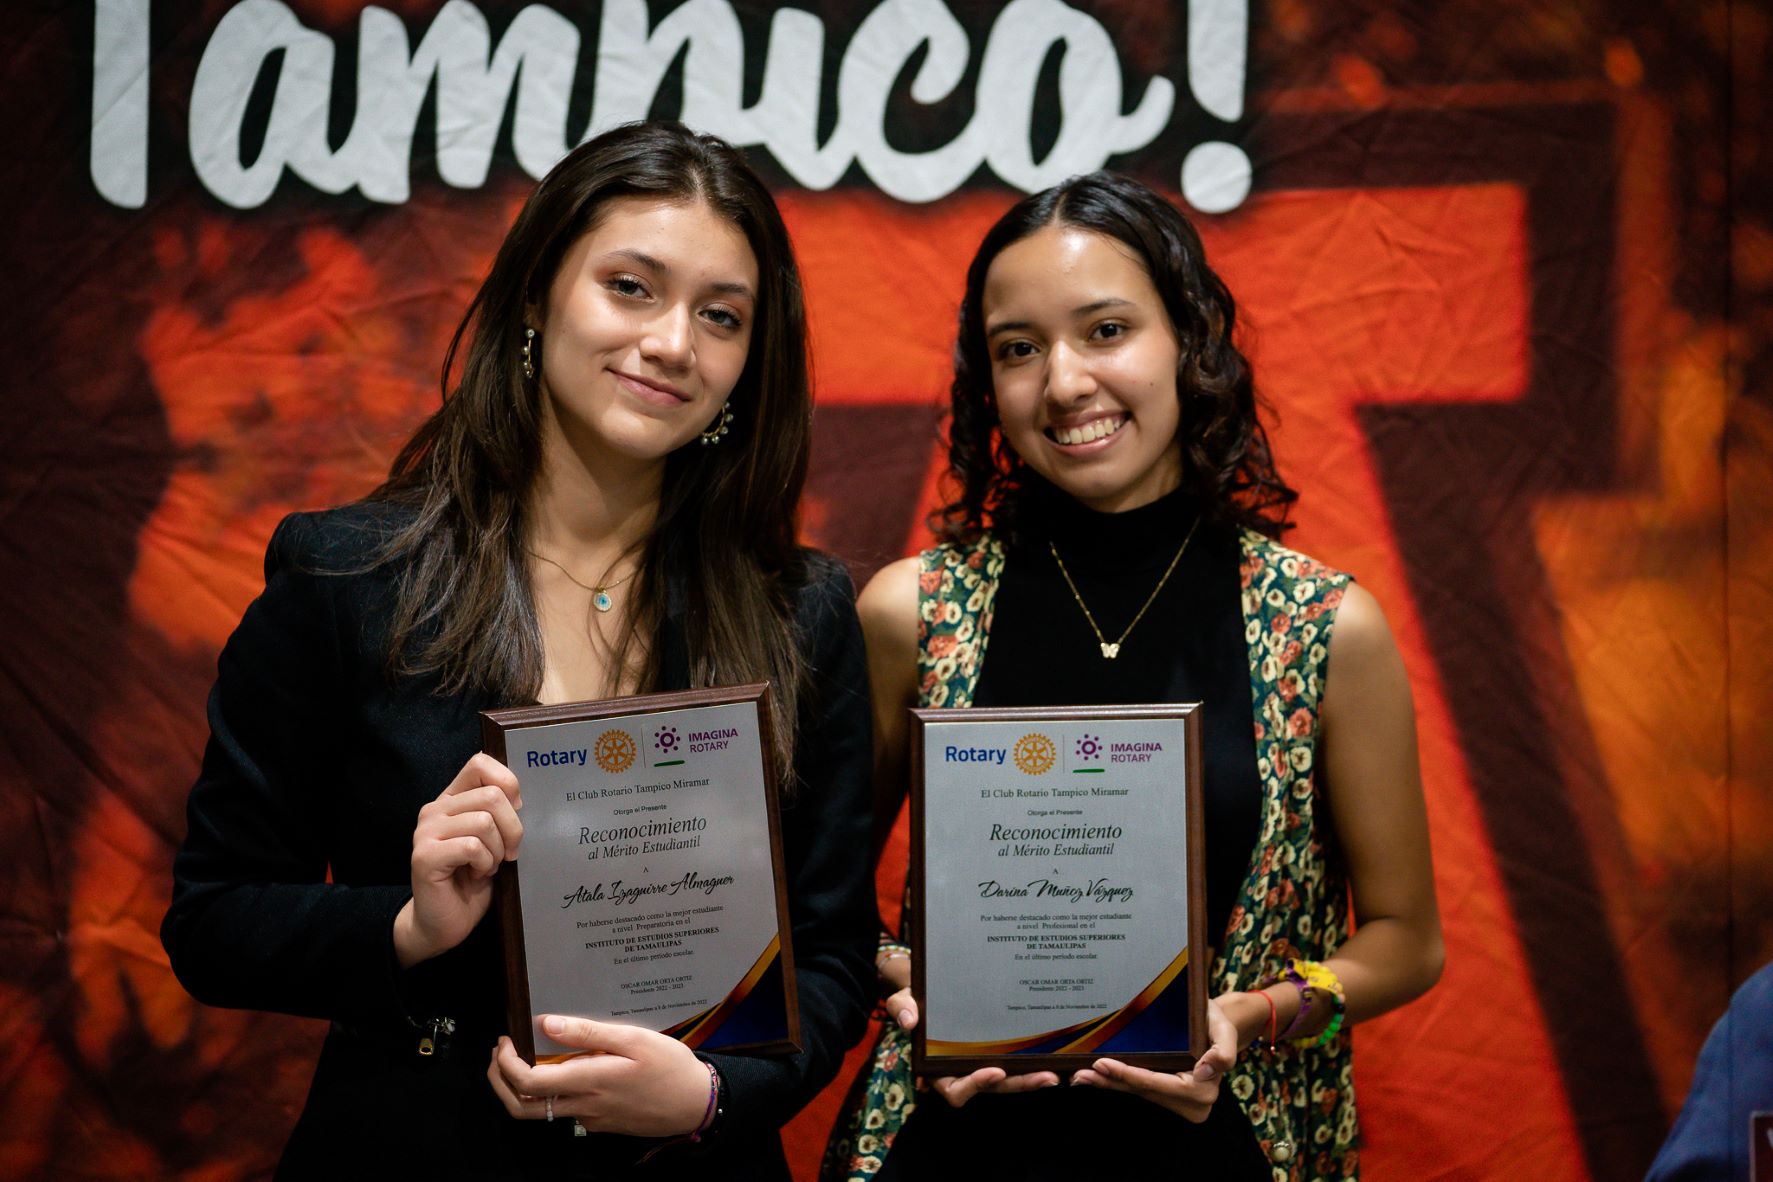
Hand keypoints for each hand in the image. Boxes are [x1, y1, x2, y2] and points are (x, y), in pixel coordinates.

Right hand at [393, 754, 521, 967]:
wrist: (443, 922)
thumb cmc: (472, 880)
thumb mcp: (493, 840)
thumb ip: (499, 814)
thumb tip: (523, 798)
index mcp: (452, 799)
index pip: (480, 763)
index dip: (507, 783)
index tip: (516, 813)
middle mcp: (434, 809)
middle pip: (492, 796)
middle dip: (512, 829)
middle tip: (506, 854)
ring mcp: (426, 832)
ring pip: (484, 821)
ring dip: (496, 851)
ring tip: (486, 866)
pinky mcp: (425, 855)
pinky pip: (472, 846)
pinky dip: (484, 864)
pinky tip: (475, 876)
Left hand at [488, 1016, 710, 1136]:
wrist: (696, 1104)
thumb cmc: (670, 1067)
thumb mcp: (634, 1039)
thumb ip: (588, 1033)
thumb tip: (547, 1024)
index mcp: (588, 1081)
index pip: (528, 1083)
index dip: (507, 1064)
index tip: (507, 1041)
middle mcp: (583, 1106)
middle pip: (522, 1107)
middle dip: (500, 1081)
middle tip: (500, 1053)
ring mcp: (590, 1118)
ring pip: (540, 1112)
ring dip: (520, 1088)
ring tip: (522, 1057)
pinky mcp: (600, 1122)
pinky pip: (565, 1110)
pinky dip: (550, 1091)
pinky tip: (562, 1068)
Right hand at [877, 952, 1058, 1105]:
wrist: (931, 989)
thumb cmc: (915, 1000)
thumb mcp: (903, 1000)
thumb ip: (902, 1008)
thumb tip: (909, 1020)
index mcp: (939, 1069)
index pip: (956, 1089)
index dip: (975, 1084)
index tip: (994, 1071)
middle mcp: (964, 1071)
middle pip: (995, 1087)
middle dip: (1020, 1084)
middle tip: (1046, 1077)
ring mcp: (984, 1062)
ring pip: (1012, 1079)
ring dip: (1034, 1078)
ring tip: (1057, 1072)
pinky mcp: (1000, 1051)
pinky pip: (1018, 1061)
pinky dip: (1036, 1061)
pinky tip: (1057, 1056)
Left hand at [1070, 995, 1237, 1121]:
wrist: (1214, 1023)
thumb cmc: (1217, 1023)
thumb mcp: (1225, 1030)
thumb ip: (1223, 1051)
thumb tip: (1205, 1071)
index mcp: (1203, 1090)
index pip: (1158, 1084)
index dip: (1129, 1075)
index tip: (1103, 1064)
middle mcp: (1192, 1103)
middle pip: (1144, 1090)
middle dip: (1111, 1082)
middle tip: (1080, 1073)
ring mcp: (1178, 1102)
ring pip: (1138, 1092)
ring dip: (1109, 1084)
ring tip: (1080, 1076)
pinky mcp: (1166, 1096)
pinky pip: (1139, 1089)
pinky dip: (1117, 1083)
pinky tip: (1095, 1078)